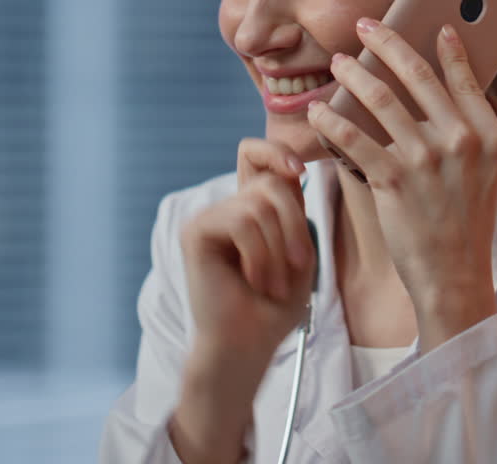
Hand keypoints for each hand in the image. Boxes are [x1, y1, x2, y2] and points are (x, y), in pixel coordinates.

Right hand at [172, 139, 316, 461]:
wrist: (246, 346)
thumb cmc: (275, 307)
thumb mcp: (299, 251)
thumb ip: (295, 210)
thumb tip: (291, 170)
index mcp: (252, 208)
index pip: (255, 155)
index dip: (276, 150)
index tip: (301, 170)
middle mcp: (228, 208)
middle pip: (271, 182)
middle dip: (295, 224)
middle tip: (297, 266)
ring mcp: (209, 218)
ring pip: (260, 204)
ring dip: (279, 249)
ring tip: (272, 284)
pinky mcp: (195, 232)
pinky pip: (242, 221)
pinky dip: (260, 254)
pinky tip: (255, 281)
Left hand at [308, 17, 496, 349]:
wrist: (455, 275)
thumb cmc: (466, 221)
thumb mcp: (489, 170)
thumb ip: (477, 128)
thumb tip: (462, 87)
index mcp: (490, 134)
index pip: (463, 77)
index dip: (445, 47)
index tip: (430, 23)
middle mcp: (461, 140)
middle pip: (417, 75)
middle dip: (387, 43)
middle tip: (366, 27)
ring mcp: (426, 160)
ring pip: (380, 100)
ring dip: (354, 75)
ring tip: (338, 63)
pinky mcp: (393, 180)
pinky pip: (353, 138)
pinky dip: (331, 121)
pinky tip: (318, 110)